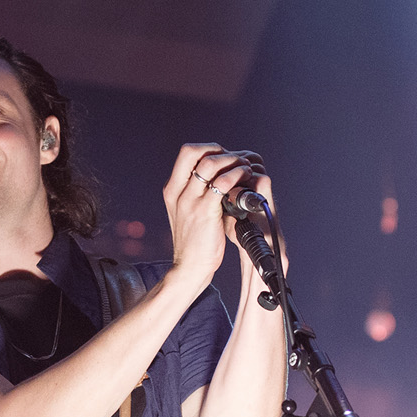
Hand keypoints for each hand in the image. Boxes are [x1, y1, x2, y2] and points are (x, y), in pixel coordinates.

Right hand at [162, 144, 262, 282]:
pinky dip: (236, 175)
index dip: (207, 149)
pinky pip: (222, 183)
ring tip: (244, 167)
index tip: (224, 157)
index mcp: (172, 190)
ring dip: (230, 160)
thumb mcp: (187, 213)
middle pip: (193, 151)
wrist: (190, 267)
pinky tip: (244, 179)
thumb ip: (196, 194)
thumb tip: (218, 176)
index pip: (186, 154)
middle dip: (218, 150)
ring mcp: (190, 201)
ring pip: (209, 164)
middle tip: (234, 159)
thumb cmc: (194, 243)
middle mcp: (178, 192)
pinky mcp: (205, 211)